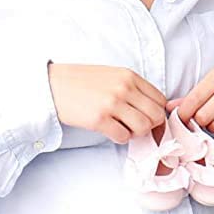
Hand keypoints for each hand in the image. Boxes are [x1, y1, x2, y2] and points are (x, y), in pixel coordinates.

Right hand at [48, 64, 167, 143]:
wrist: (53, 85)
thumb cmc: (82, 82)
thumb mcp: (112, 75)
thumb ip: (132, 88)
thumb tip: (152, 109)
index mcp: (129, 76)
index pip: (160, 99)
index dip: (156, 112)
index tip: (146, 117)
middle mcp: (124, 88)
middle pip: (155, 116)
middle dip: (148, 125)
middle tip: (134, 125)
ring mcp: (112, 104)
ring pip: (142, 128)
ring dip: (134, 133)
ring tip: (122, 128)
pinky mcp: (99, 119)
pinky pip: (123, 137)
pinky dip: (120, 138)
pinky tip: (110, 130)